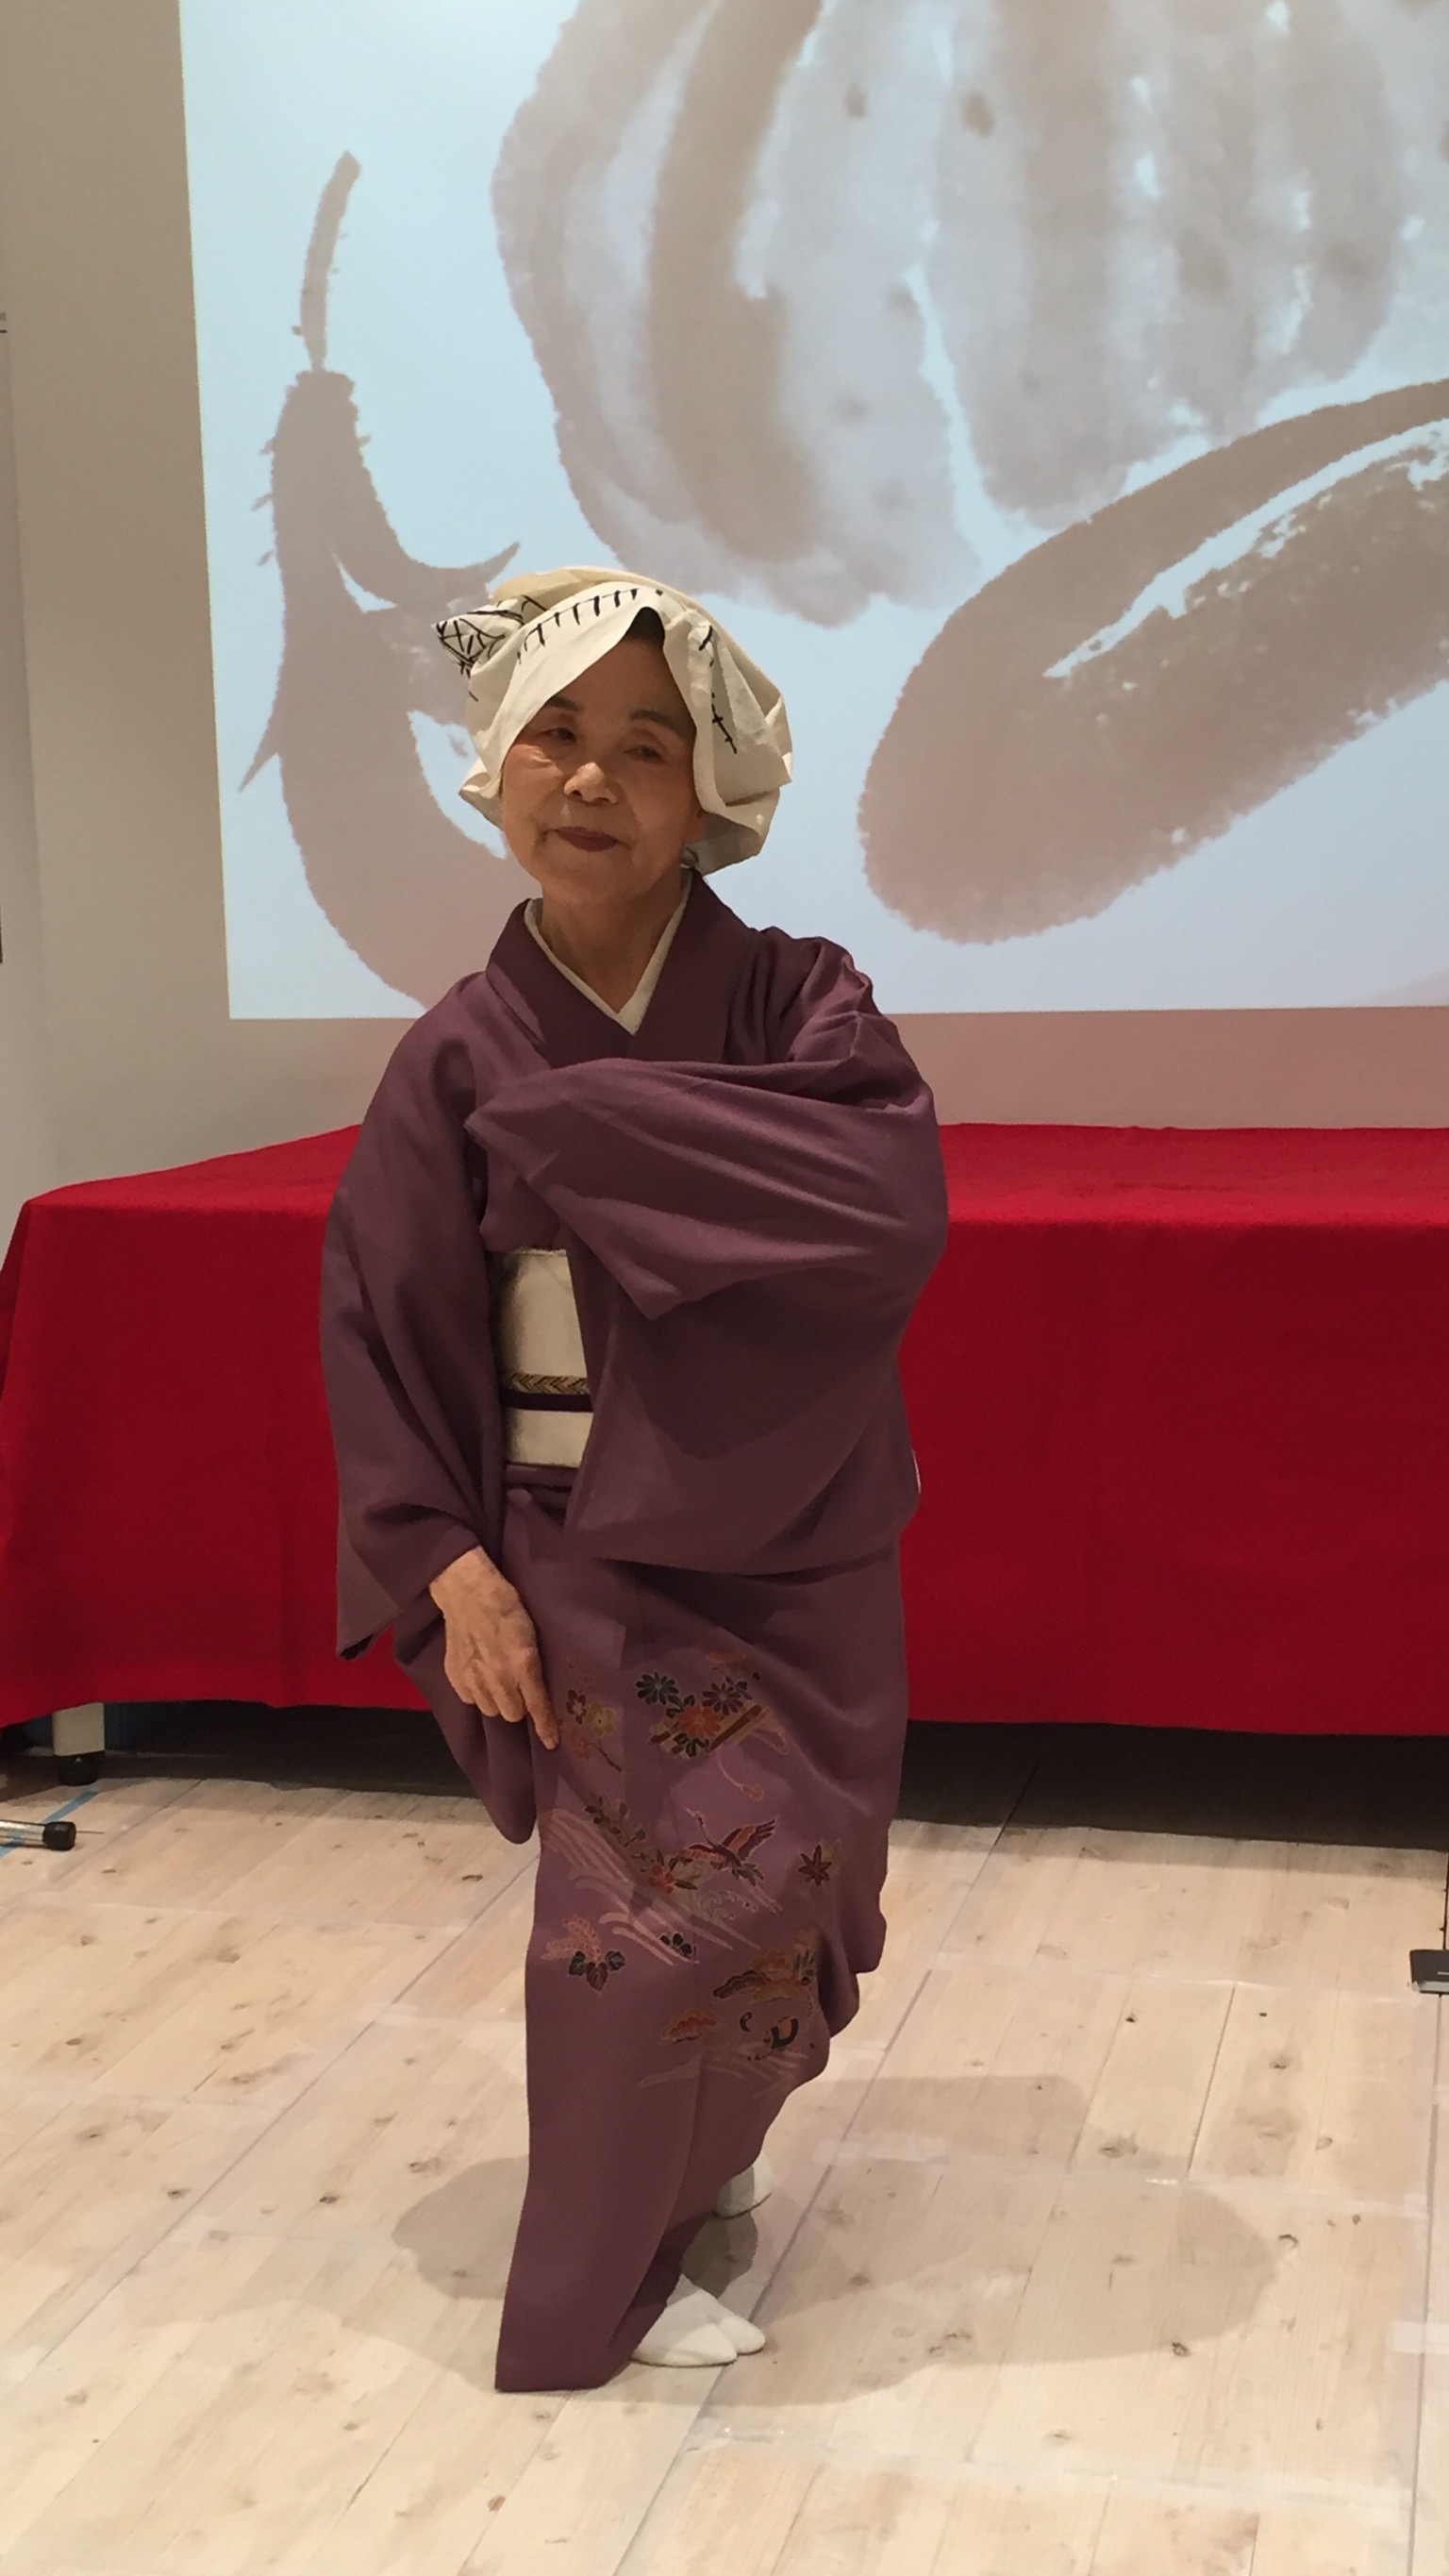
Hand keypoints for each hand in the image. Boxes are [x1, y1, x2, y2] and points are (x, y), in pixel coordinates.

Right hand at [428, 1547, 559, 1750]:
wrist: (467, 1591)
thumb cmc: (507, 1605)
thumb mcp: (532, 1633)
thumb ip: (533, 1665)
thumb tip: (536, 1689)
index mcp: (523, 1665)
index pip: (537, 1707)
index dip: (546, 1728)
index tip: (552, 1743)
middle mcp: (498, 1678)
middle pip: (513, 1715)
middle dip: (518, 1705)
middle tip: (518, 1688)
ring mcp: (473, 1679)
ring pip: (491, 1710)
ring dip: (497, 1701)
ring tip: (496, 1680)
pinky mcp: (454, 1676)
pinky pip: (470, 1699)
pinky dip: (477, 1692)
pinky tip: (478, 1674)